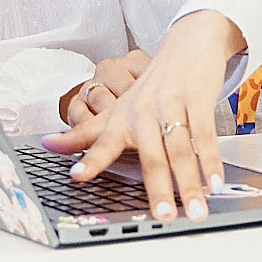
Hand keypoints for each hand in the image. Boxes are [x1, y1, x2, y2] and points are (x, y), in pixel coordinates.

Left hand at [46, 11, 245, 222]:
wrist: (188, 43)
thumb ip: (86, 134)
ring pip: (180, 149)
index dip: (89, 160)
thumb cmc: (153, 85)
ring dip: (189, 182)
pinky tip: (214, 182)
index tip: (77, 177)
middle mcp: (143, 111)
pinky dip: (210, 160)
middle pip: (151, 156)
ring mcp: (170, 104)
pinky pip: (204, 134)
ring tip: (195, 210)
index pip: (102, 142)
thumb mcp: (118, 108)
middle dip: (159, 189)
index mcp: (122, 117)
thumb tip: (47, 145)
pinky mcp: (197, 97)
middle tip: (164, 217)